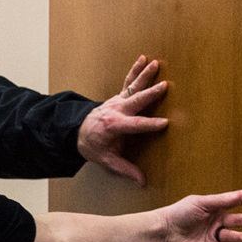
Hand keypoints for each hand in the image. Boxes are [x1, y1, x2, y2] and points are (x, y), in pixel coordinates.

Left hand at [77, 56, 168, 185]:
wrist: (76, 131)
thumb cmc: (93, 146)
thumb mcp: (106, 160)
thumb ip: (124, 169)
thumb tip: (142, 182)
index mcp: (114, 126)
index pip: (135, 125)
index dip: (149, 125)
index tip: (165, 123)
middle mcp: (116, 111)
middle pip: (135, 102)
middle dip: (150, 94)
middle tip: (164, 86)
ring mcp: (116, 102)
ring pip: (132, 87)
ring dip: (144, 76)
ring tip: (155, 64)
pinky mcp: (118, 97)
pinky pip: (127, 83)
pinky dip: (135, 70)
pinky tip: (143, 59)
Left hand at [162, 185, 241, 241]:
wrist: (164, 231)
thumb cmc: (180, 213)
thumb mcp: (201, 203)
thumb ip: (221, 201)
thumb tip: (239, 196)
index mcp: (214, 206)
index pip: (238, 199)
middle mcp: (216, 220)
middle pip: (240, 220)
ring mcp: (213, 234)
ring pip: (234, 235)